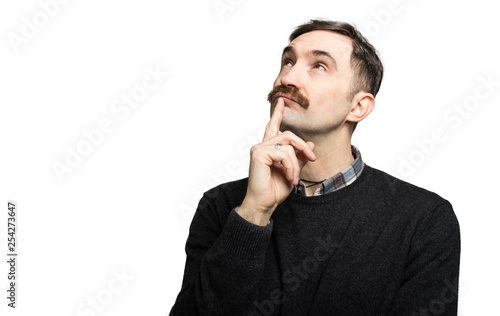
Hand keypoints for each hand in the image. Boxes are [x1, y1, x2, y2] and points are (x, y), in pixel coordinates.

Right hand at [238, 98, 315, 225]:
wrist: (265, 203)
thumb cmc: (275, 190)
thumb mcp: (293, 172)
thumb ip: (300, 158)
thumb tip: (309, 145)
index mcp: (268, 149)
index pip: (272, 127)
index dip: (278, 114)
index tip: (282, 102)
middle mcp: (262, 146)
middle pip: (288, 134)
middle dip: (302, 146)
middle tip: (312, 159)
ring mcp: (259, 149)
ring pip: (288, 145)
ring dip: (296, 163)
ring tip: (294, 177)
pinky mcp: (259, 154)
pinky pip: (283, 154)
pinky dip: (291, 166)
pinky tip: (289, 177)